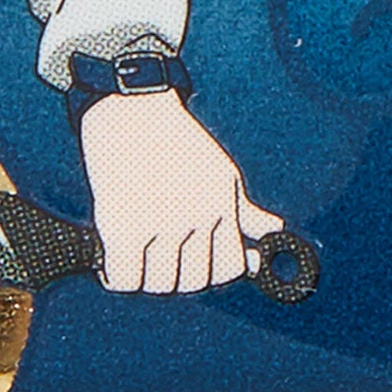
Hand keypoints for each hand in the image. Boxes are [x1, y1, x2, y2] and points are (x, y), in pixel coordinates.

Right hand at [76, 90, 284, 293]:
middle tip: (160, 258)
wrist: (131, 108)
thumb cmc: (176, 140)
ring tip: (138, 256)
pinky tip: (117, 260)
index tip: (195, 263)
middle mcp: (197, 216)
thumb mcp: (221, 171)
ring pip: (160, 284)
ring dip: (147, 277)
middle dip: (178, 275)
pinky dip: (119, 277)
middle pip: (193, 281)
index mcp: (222, 202)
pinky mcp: (122, 227)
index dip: (213, 272)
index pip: (230, 267)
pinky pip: (125, 280)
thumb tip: (275, 232)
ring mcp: (160, 223)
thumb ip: (245, 211)